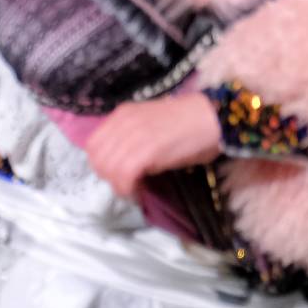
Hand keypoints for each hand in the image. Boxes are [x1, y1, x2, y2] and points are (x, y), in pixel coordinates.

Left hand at [83, 92, 220, 199]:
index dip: (102, 164)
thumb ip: (132, 140)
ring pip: (107, 168)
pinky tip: (138, 192)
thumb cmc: (190, 124)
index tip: (117, 175)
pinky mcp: (147, 150)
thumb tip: (123, 164)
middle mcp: (122, 122)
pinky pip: (123, 175)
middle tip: (125, 185)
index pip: (93, 145)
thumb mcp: (151, 126)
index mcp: (122, 115)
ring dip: (117, 185)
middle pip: (97, 158)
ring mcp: (133, 135)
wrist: (214, 117)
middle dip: (108, 177)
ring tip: (133, 190)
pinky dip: (126, 188)